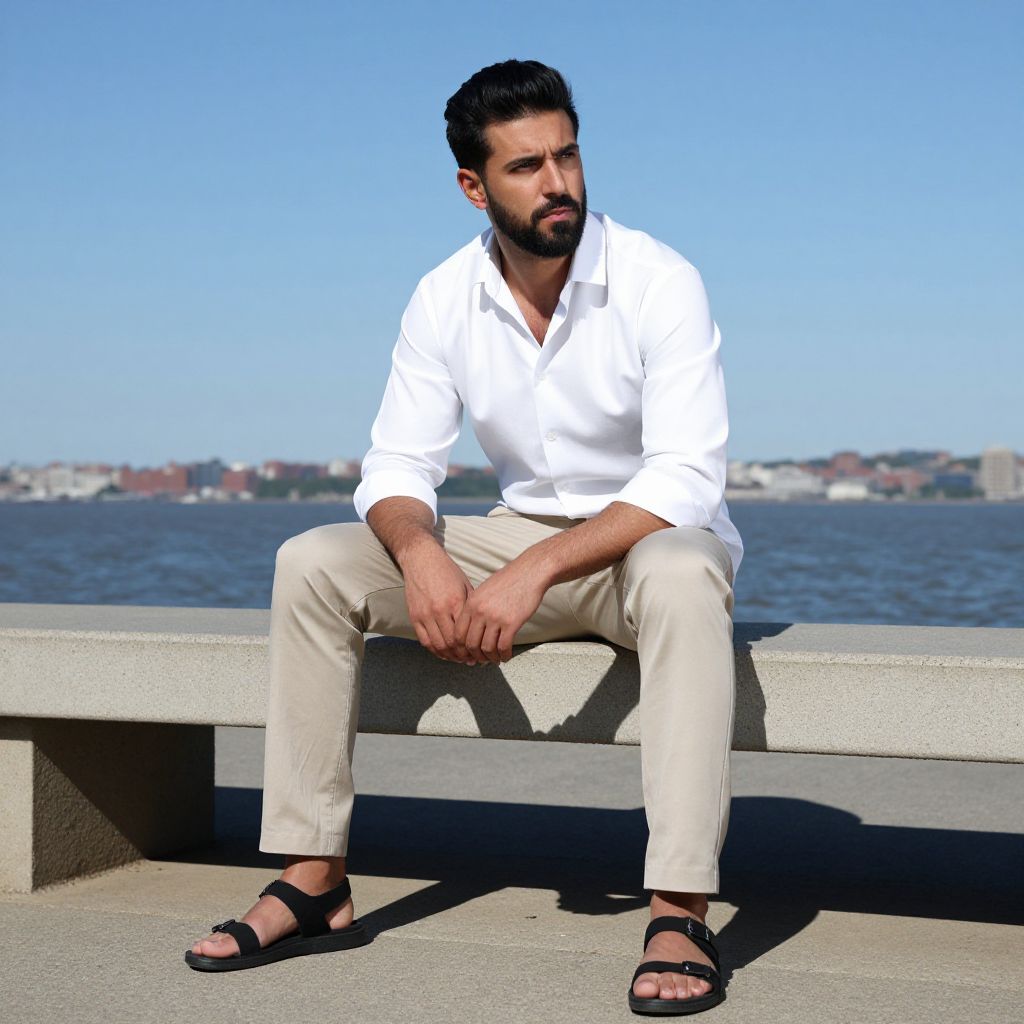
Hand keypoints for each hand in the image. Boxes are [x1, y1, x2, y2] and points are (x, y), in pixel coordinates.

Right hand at [401, 544, 480, 664]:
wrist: (421, 559)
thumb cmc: (447, 571)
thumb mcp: (465, 585)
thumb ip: (471, 607)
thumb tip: (482, 628)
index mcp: (455, 602)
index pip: (465, 634)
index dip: (473, 648)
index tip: (480, 653)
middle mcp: (439, 610)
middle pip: (452, 644)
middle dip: (463, 656)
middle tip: (472, 660)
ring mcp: (424, 614)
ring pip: (438, 646)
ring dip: (450, 656)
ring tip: (459, 659)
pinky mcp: (414, 616)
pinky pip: (424, 641)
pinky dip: (435, 651)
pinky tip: (444, 653)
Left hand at [452, 559, 548, 664]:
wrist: (530, 572)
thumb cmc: (510, 580)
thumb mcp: (484, 590)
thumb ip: (475, 607)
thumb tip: (472, 628)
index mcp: (471, 603)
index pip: (458, 633)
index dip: (462, 648)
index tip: (468, 653)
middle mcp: (480, 611)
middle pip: (470, 644)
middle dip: (475, 656)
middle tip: (481, 660)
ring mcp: (495, 617)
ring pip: (487, 648)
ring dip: (491, 658)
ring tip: (495, 659)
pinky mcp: (511, 623)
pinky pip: (503, 647)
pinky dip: (504, 655)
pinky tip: (506, 656)